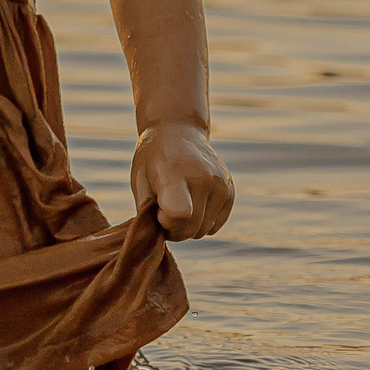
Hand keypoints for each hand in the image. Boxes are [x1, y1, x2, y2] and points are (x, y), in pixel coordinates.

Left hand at [131, 121, 234, 239]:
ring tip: (175, 205)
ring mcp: (221, 186)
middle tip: (160, 212)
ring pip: (204, 231)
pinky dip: (202, 221)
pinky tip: (191, 203)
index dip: (165, 223)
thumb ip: (147, 211)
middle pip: (191, 229)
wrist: (178, 131)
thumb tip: (157, 238)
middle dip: (172, 229)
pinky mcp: (230, 192)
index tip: (156, 211)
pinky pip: (215, 225)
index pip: (180, 214)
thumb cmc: (152, 158)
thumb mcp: (139, 180)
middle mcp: (203, 180)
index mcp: (176, 174)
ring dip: (187, 227)